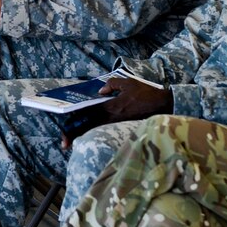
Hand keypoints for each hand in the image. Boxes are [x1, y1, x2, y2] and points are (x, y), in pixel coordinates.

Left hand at [58, 77, 172, 148]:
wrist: (162, 106)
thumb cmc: (145, 93)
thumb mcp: (128, 83)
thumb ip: (112, 85)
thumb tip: (100, 91)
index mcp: (112, 106)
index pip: (89, 113)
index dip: (76, 119)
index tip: (65, 127)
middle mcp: (112, 117)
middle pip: (89, 126)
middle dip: (75, 134)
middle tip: (63, 143)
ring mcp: (117, 123)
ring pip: (95, 129)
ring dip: (83, 134)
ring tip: (71, 141)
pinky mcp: (122, 126)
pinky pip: (104, 129)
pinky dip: (94, 132)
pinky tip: (88, 133)